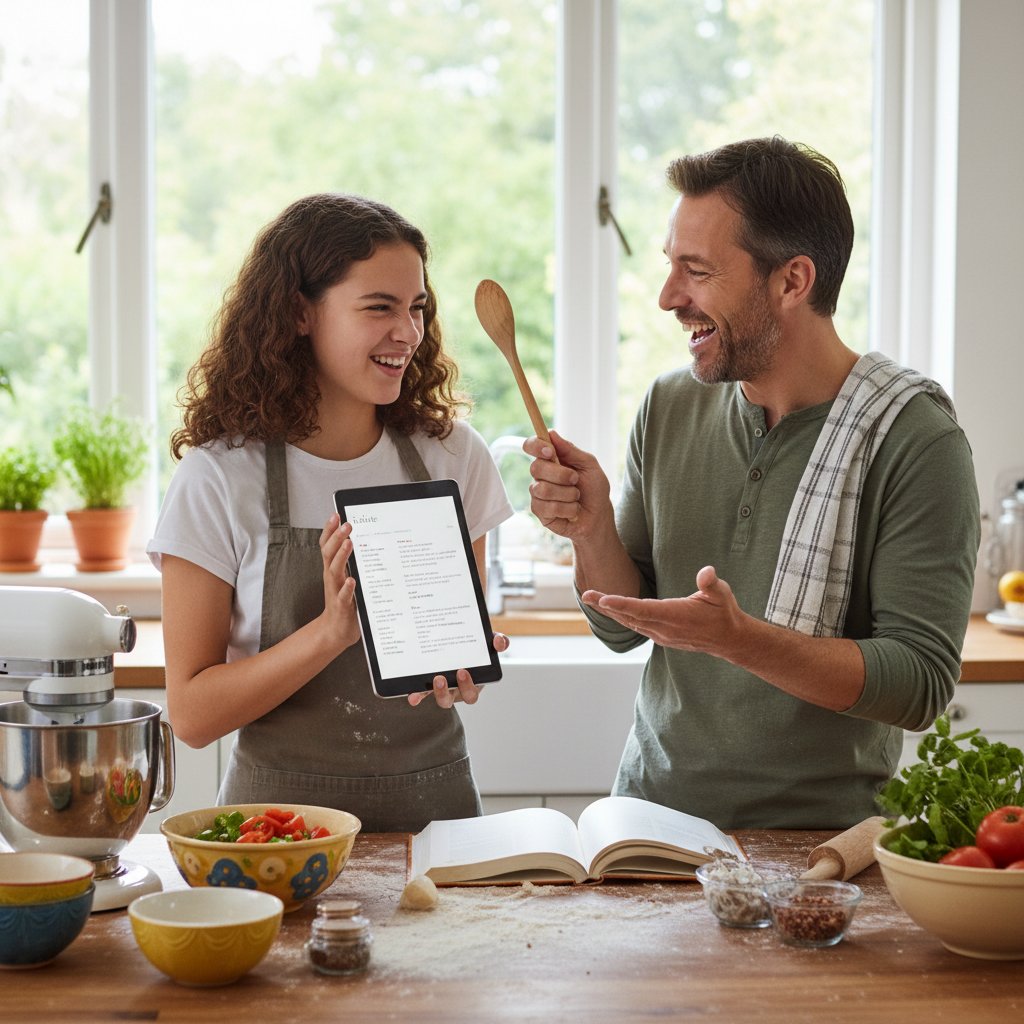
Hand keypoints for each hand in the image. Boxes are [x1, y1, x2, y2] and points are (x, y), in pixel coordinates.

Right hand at [318, 513, 360, 654]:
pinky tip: (352, 579)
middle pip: (330, 554)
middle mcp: (332, 578)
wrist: (336, 632)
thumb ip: (350, 562)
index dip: (329, 530)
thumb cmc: (344, 602)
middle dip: (336, 537)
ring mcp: (336, 591)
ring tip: (349, 543)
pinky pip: (343, 596)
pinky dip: (347, 588)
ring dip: (341, 556)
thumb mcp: (345, 578)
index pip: (327, 546)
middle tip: (346, 524)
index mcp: (333, 570)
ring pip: (335, 571)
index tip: (335, 514)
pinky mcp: (342, 607)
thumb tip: (358, 540)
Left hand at [406, 632, 508, 708]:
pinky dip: (418, 696)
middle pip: (462, 697)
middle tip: (457, 672)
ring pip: (444, 699)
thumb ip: (496, 640)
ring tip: (437, 679)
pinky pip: (424, 694)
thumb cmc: (472, 647)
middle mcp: (460, 688)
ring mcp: (445, 688)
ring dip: (441, 692)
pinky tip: (413, 696)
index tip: (463, 671)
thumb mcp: (485, 641)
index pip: (474, 690)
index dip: (470, 685)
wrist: (451, 641)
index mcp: (474, 681)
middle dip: (460, 687)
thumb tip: (499, 642)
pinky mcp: (429, 686)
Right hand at [524, 430, 612, 541]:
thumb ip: (571, 450)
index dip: (535, 446)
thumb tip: (551, 433)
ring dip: (567, 494)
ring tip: (576, 498)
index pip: (531, 446)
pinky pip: (547, 507)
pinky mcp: (539, 511)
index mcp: (550, 459)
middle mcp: (540, 475)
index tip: (549, 451)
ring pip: (543, 489)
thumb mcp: (589, 465)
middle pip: (536, 467)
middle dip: (561, 475)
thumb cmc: (594, 489)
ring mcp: (538, 493)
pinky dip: (567, 509)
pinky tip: (572, 511)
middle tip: (575, 480)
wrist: (598, 516)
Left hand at [581, 566, 742, 652]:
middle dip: (606, 606)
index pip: (643, 609)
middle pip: (629, 617)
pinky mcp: (661, 637)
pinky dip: (622, 617)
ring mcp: (662, 635)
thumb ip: (711, 583)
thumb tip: (707, 572)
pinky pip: (636, 627)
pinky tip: (611, 610)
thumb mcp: (722, 594)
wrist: (729, 639)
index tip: (604, 599)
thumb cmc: (724, 612)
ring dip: (610, 612)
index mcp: (675, 616)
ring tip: (592, 600)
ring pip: (630, 623)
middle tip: (586, 594)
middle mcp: (664, 628)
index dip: (622, 604)